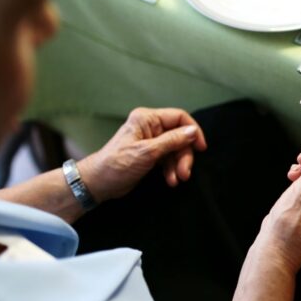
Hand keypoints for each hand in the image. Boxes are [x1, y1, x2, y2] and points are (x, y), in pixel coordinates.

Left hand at [78, 108, 206, 202]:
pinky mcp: (150, 154)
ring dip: (178, 165)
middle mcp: (150, 127)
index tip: (201, 148)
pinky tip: (171, 180)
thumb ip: (172, 141)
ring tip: (177, 180)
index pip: (179, 118)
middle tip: (185, 173)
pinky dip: (171, 169)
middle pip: (179, 136)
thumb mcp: (147, 152)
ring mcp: (151, 141)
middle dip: (184, 155)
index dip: (193, 131)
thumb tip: (193, 132)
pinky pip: (168, 158)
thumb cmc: (117, 164)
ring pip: (176, 149)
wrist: (98, 183)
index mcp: (147, 119)